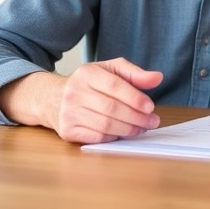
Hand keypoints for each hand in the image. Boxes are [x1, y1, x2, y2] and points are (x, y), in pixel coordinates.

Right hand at [48, 58, 162, 143]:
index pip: (114, 86)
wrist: (52, 98)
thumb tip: (157, 78)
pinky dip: (114, 137)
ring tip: (141, 128)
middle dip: (136, 117)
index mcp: (86, 73)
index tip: (150, 106)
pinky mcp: (67, 131)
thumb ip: (134, 73)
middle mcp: (74, 92)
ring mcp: (69, 113)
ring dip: (128, 129)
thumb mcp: (109, 70)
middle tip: (152, 121)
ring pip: (105, 125)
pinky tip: (123, 133)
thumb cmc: (88, 84)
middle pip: (111, 108)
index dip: (135, 98)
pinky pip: (96, 138)